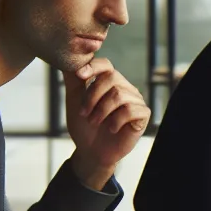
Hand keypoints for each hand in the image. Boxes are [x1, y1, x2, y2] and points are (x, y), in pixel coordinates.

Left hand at [64, 58, 149, 188]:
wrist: (91, 151)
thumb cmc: (84, 126)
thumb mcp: (75, 100)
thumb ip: (73, 79)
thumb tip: (67, 59)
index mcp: (109, 82)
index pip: (105, 65)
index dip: (93, 67)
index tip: (80, 76)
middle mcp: (124, 88)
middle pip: (112, 78)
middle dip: (93, 97)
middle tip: (85, 113)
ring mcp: (135, 101)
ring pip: (119, 95)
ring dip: (101, 111)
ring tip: (95, 122)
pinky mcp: (143, 115)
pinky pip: (131, 110)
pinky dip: (116, 120)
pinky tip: (112, 128)